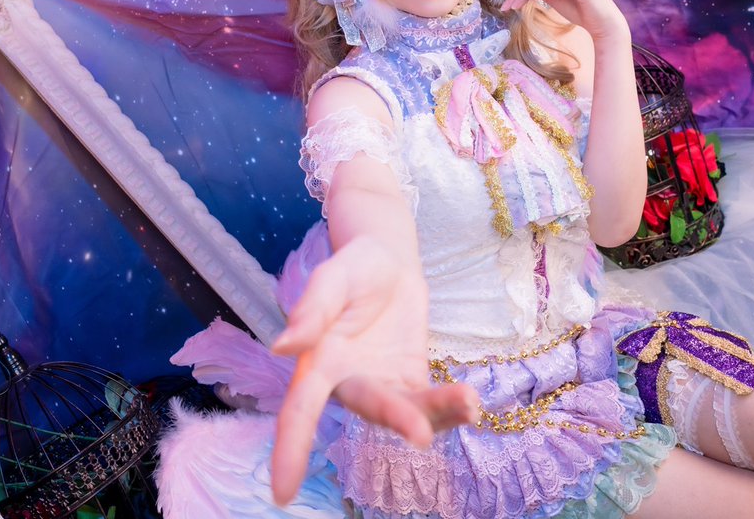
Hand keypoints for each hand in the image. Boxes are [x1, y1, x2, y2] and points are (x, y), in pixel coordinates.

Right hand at [269, 237, 479, 505]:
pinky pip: (430, 403)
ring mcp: (383, 386)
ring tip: (468, 403)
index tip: (281, 494)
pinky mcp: (412, 381)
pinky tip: (472, 402)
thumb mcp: (331, 278)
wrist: (387, 260)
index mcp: (318, 362)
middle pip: (369, 410)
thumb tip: (282, 347)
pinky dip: (451, 407)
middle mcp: (349, 383)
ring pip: (406, 413)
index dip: (289, 451)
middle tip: (421, 434)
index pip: (297, 411)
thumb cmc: (351, 269)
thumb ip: (311, 311)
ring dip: (436, 415)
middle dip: (396, 421)